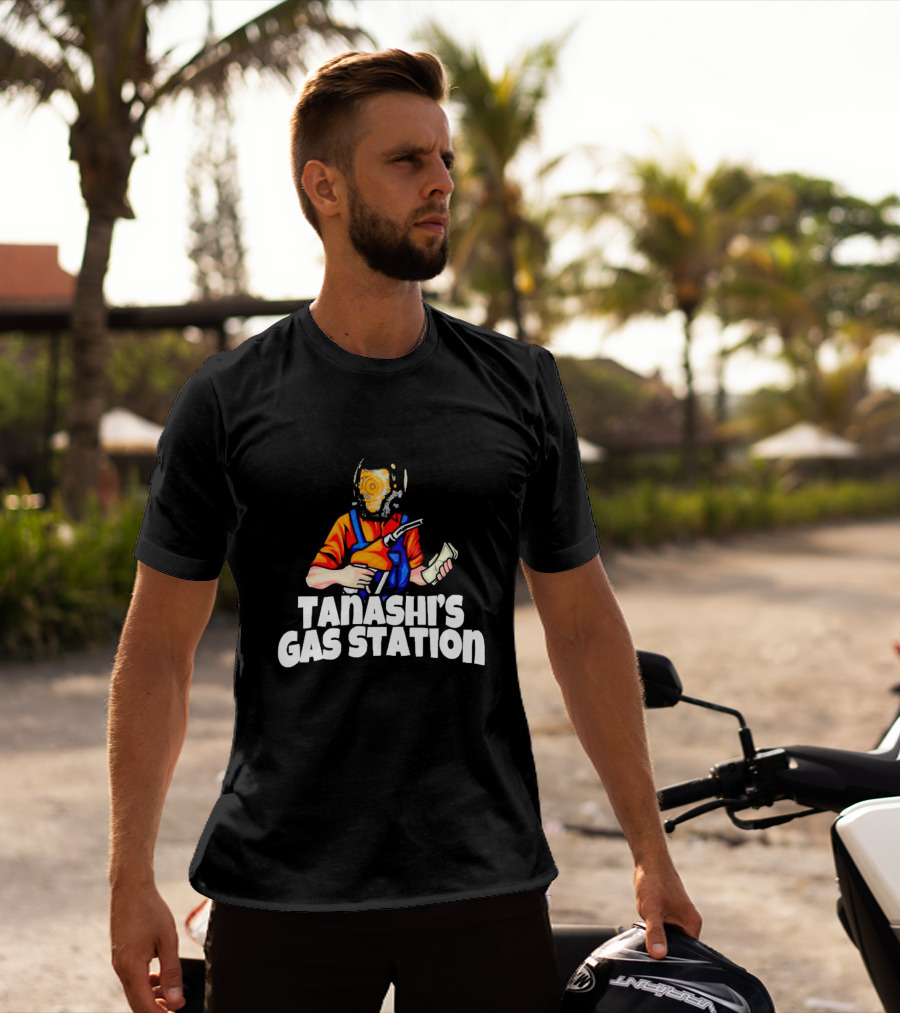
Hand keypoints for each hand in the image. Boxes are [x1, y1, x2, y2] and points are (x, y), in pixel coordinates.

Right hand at [111, 883, 184, 1011]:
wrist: (130, 888)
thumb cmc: (149, 910)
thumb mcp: (167, 940)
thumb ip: (171, 972)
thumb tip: (175, 999)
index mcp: (131, 968)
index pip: (144, 1005)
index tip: (177, 1012)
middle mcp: (121, 969)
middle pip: (137, 1002)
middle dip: (156, 1009)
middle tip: (176, 1008)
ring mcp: (118, 962)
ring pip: (134, 990)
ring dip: (152, 997)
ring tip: (172, 995)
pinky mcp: (121, 955)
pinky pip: (132, 978)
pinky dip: (146, 983)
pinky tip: (160, 977)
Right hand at [335, 564, 376, 588]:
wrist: (338, 576)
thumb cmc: (344, 571)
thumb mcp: (350, 567)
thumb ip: (356, 567)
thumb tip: (362, 568)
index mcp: (356, 569)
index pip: (366, 571)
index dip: (370, 572)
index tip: (373, 574)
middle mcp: (356, 575)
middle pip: (366, 577)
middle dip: (369, 579)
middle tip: (371, 579)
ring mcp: (354, 580)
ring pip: (363, 582)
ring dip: (367, 583)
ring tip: (368, 582)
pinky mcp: (353, 585)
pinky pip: (360, 586)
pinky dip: (362, 586)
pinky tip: (363, 586)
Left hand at [634, 859, 701, 958]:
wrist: (649, 862)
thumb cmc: (653, 882)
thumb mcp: (651, 910)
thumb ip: (655, 932)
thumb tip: (659, 955)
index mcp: (692, 924)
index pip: (688, 954)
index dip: (672, 960)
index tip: (659, 962)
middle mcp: (689, 923)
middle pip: (678, 948)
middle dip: (664, 950)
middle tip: (649, 949)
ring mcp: (681, 919)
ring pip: (670, 939)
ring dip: (658, 939)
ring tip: (648, 933)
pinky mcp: (672, 915)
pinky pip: (665, 931)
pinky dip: (656, 931)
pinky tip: (647, 926)